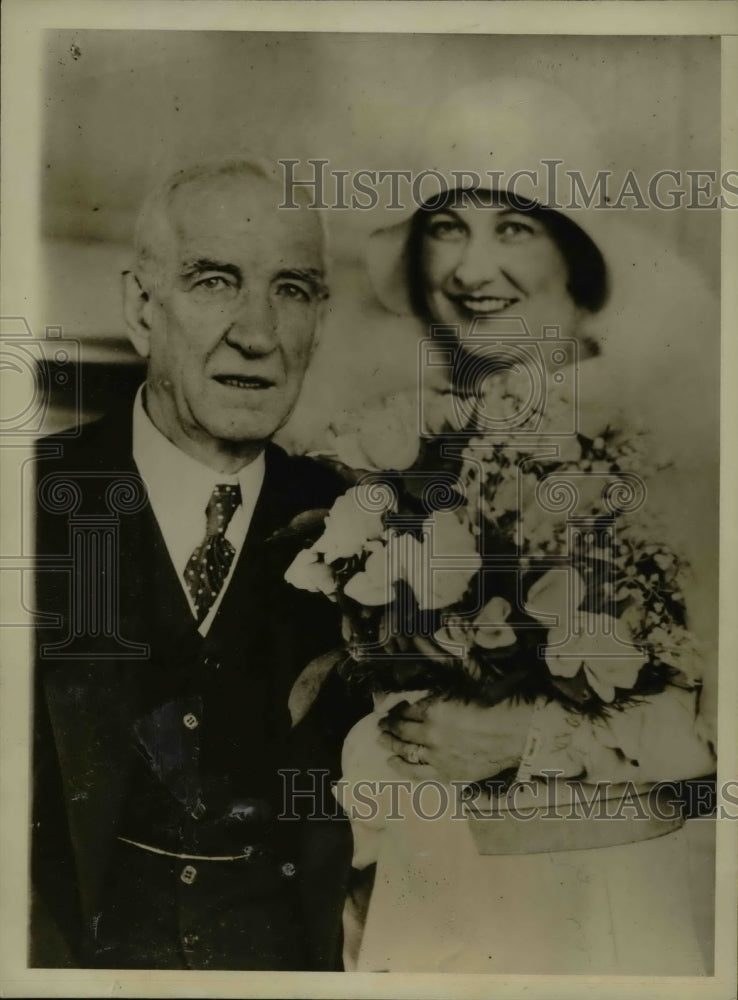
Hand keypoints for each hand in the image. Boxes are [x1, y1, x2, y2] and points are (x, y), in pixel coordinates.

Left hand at [378, 695, 534, 782]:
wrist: (519, 734)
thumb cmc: (496, 706)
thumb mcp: (464, 690)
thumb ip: (439, 694)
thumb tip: (421, 696)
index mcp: (435, 710)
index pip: (406, 710)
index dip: (397, 709)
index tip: (392, 708)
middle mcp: (431, 735)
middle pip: (402, 731)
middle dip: (389, 726)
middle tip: (381, 725)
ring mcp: (438, 757)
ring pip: (405, 752)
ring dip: (391, 745)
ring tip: (382, 740)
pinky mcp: (448, 774)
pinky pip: (418, 774)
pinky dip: (402, 768)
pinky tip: (391, 763)